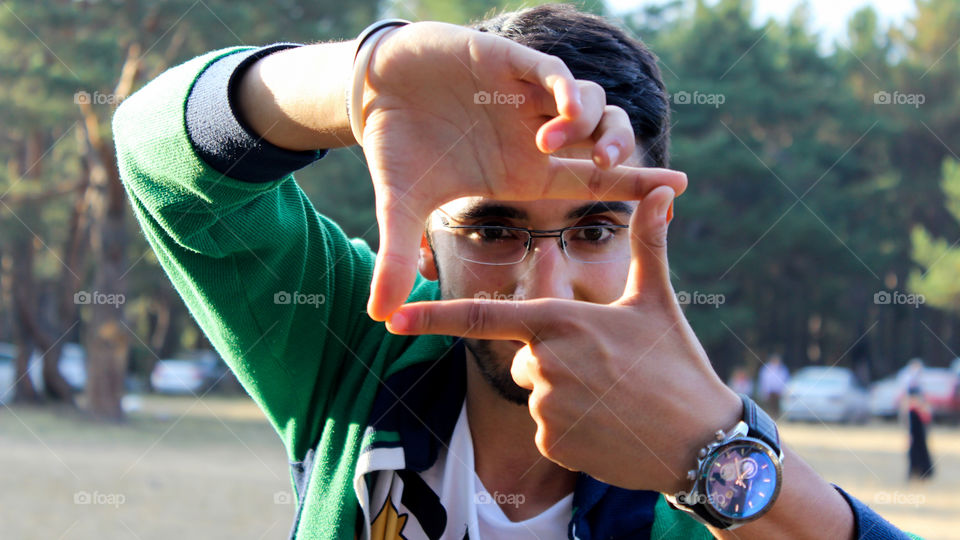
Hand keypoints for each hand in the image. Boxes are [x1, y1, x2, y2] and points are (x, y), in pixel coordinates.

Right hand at [357, 21, 687, 319]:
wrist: (372, 92)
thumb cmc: (395, 147)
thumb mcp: (400, 207)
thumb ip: (397, 256)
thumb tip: (377, 315)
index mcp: (523, 170)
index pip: (592, 178)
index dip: (635, 182)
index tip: (677, 191)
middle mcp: (532, 134)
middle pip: (601, 138)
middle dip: (624, 152)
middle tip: (621, 166)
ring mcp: (523, 98)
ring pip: (586, 102)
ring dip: (592, 123)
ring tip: (569, 146)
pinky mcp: (508, 63)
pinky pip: (553, 73)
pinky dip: (563, 94)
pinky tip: (555, 120)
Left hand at [384, 185, 741, 493]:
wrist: (700, 441)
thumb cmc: (677, 365)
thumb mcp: (657, 301)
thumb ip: (647, 244)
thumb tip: (659, 192)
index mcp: (560, 322)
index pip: (482, 316)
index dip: (433, 316)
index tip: (393, 319)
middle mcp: (545, 363)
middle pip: (526, 354)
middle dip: (556, 358)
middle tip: (607, 367)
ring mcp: (546, 408)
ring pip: (538, 392)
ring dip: (566, 392)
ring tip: (614, 397)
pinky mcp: (551, 444)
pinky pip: (546, 428)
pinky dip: (571, 426)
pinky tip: (608, 424)